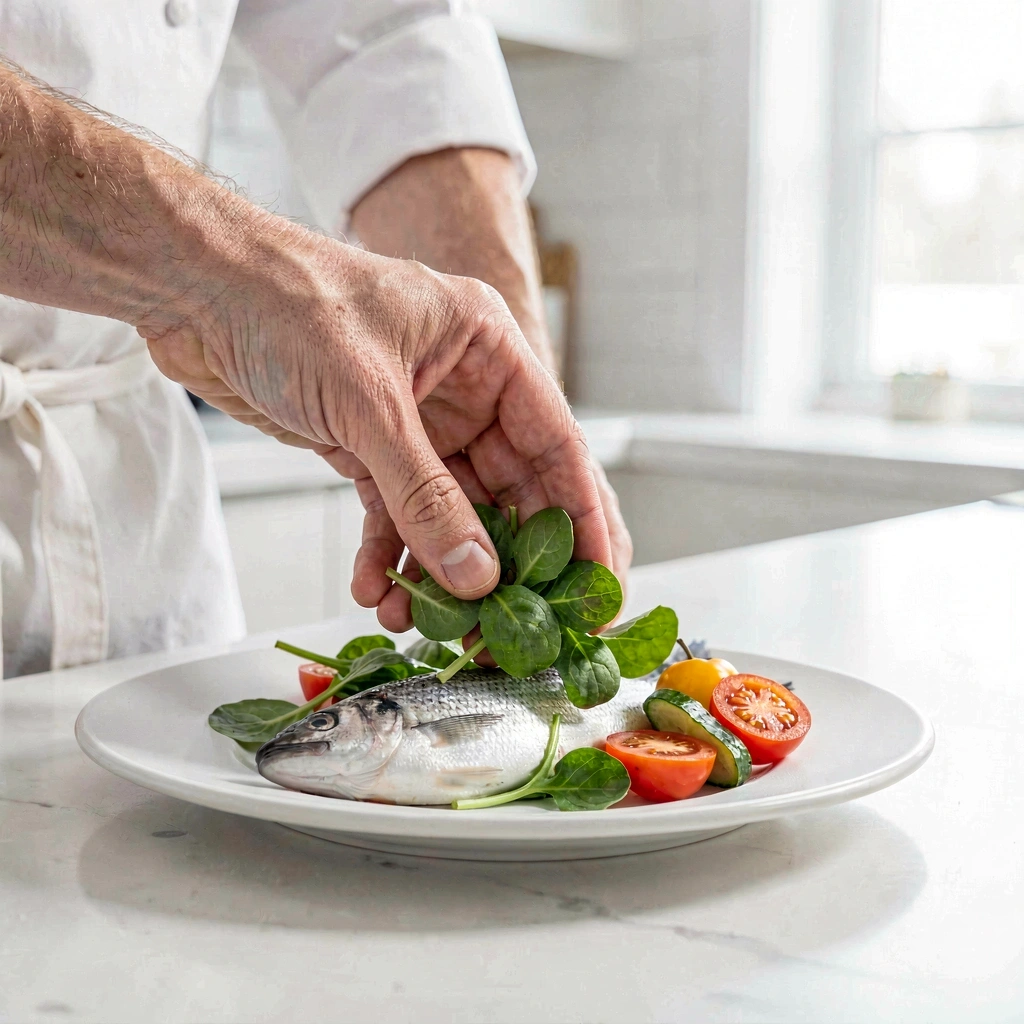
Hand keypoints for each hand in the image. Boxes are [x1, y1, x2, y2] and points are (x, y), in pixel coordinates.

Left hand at [141, 222, 611, 603]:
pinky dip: (386, 555)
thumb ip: (424, 495)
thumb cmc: (286, 301)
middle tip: (514, 625)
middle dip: (507, 562)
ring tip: (425, 622)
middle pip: (510, 491)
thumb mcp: (370, 402)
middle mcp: (463, 390)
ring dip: (439, 571)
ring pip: (449, 513)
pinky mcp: (367, 446)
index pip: (558, 448)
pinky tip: (373, 591)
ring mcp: (416, 422)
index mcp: (488, 352)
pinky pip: (392, 514)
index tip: (599, 586)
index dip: (584, 523)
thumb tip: (476, 575)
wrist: (194, 287)